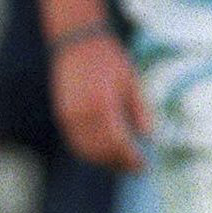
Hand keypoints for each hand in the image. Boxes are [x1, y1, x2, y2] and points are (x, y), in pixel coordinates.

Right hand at [50, 35, 151, 172]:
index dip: (130, 158)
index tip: (143, 166)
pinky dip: (89, 153)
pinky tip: (103, 154)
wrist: (77, 43)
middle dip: (119, 163)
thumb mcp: (131, 81)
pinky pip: (75, 143)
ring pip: (86, 151)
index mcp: (103, 104)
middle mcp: (83, 114)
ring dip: (103, 161)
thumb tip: (149, 137)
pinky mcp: (63, 116)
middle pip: (101, 151)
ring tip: (120, 163)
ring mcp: (69, 116)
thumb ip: (140, 110)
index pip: (118, 143)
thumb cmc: (108, 59)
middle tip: (134, 169)